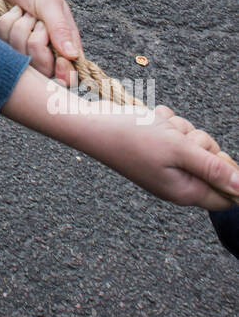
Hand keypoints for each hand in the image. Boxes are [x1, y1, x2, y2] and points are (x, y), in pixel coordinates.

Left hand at [0, 0, 80, 84]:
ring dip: (19, 28)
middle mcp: (45, 50)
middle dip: (36, 42)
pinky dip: (5, 26)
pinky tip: (9, 14)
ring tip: (23, 13)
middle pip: (43, 68)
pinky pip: (3, 45)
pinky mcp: (4, 46)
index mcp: (65, 42)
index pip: (69, 73)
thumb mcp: (49, 2)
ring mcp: (23, 50)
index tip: (60, 62)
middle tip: (37, 22)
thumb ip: (60, 28)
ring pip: (21, 55)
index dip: (65, 74)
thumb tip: (72, 55)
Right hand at [73, 100, 238, 210]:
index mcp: (184, 191)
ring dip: (182, 129)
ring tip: (160, 128)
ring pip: (195, 143)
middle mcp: (177, 181)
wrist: (91, 122)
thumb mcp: (178, 149)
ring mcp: (166, 165)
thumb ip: (213, 168)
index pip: (227, 195)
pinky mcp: (156, 149)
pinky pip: (176, 131)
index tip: (210, 154)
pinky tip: (151, 123)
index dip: (228, 172)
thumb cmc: (131, 137)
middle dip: (201, 142)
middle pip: (213, 162)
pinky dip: (167, 123)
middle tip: (179, 138)